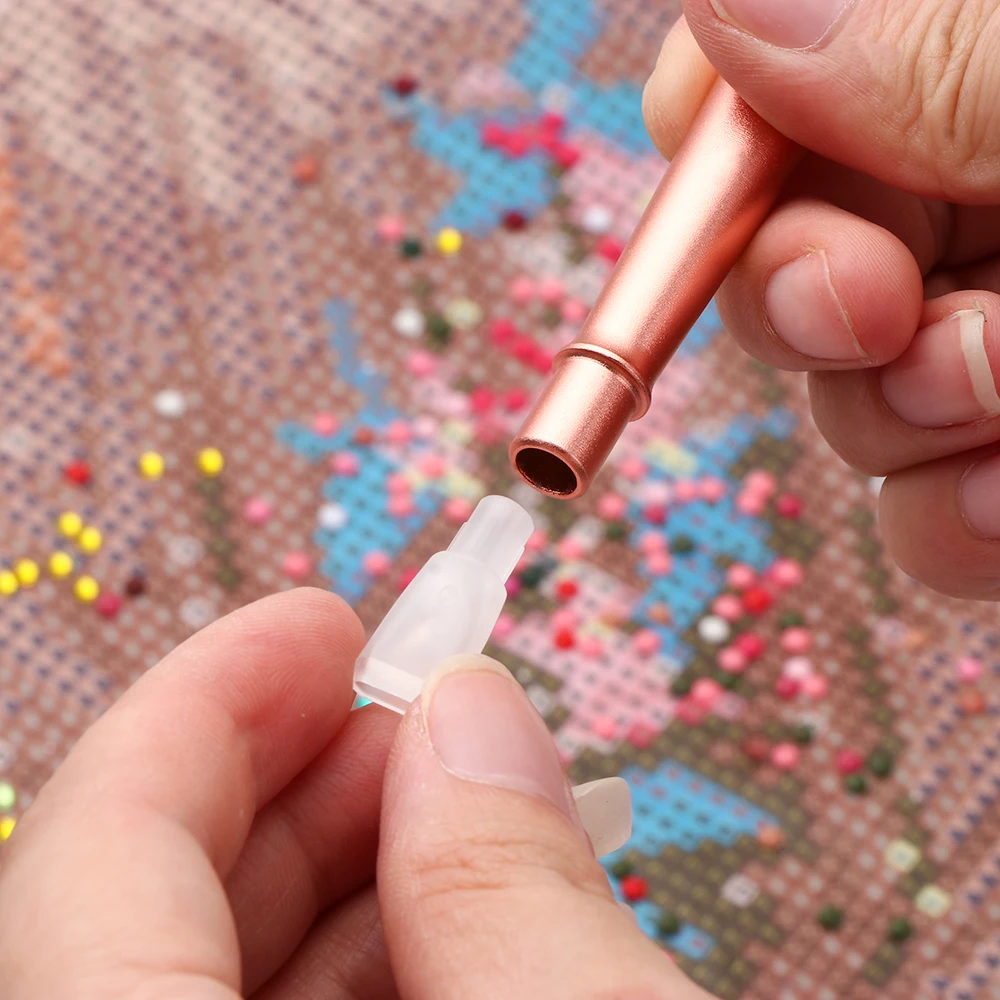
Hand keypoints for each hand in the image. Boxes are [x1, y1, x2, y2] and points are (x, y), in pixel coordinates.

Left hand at [0, 589, 711, 999]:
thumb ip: (513, 891)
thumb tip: (469, 711)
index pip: (92, 857)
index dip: (210, 703)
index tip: (326, 622)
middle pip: (140, 910)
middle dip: (292, 777)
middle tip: (416, 707)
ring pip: (210, 979)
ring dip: (343, 873)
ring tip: (461, 803)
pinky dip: (371, 970)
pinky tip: (460, 923)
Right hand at [644, 0, 999, 599]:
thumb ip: (936, 49)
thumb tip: (728, 2)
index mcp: (970, 72)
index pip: (765, 83)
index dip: (721, 128)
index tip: (722, 165)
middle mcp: (974, 199)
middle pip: (783, 249)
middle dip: (799, 296)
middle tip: (864, 310)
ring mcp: (994, 330)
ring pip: (850, 393)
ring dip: (891, 421)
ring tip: (997, 403)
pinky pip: (924, 506)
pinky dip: (944, 524)